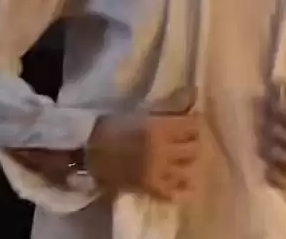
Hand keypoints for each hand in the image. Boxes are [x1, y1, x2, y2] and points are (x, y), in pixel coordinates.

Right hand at [85, 112, 205, 200]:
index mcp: (160, 129)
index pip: (192, 126)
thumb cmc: (116, 125)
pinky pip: (174, 192)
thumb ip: (172, 104)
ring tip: (183, 156)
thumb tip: (195, 92)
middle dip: (193, 141)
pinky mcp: (150, 188)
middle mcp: (162, 152)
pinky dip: (182, 187)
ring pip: (187, 169)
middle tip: (187, 138)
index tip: (192, 119)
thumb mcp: (144, 110)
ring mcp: (157, 172)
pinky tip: (183, 181)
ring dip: (188, 161)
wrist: (90, 151)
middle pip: (193, 148)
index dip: (195, 122)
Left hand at [260, 91, 285, 189]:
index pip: (282, 114)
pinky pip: (285, 180)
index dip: (271, 106)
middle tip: (260, 117)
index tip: (264, 100)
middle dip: (266, 124)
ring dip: (268, 145)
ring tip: (264, 138)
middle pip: (276, 134)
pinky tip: (269, 166)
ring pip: (277, 156)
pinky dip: (274, 172)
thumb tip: (284, 91)